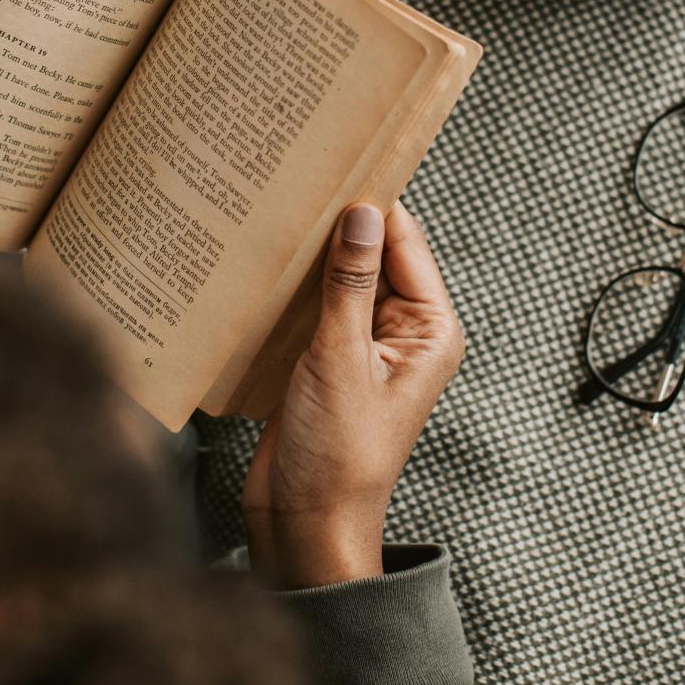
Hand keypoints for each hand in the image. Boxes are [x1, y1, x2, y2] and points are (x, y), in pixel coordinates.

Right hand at [243, 203, 464, 587]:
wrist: (302, 528)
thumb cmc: (336, 460)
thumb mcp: (340, 362)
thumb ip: (350, 285)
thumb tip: (362, 213)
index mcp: (429, 331)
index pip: (404, 242)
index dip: (372, 200)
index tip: (336, 156)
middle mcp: (402, 333)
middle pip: (370, 254)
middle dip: (332, 225)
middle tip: (290, 177)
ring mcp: (361, 347)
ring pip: (334, 278)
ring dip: (304, 256)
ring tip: (266, 211)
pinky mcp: (323, 361)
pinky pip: (309, 308)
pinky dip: (287, 290)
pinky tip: (255, 265)